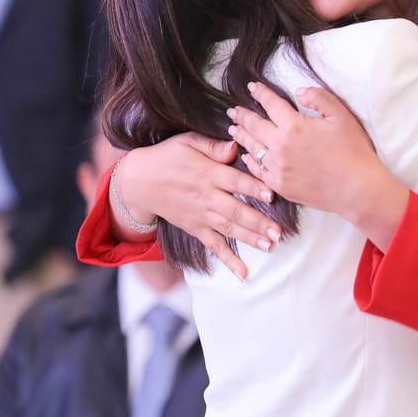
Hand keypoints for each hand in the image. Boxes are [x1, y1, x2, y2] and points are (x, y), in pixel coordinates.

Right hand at [114, 132, 281, 281]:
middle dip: (258, 222)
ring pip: (229, 229)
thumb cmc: (167, 156)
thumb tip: (236, 145)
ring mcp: (201, 215)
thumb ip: (213, 146)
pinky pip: (214, 246)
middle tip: (278, 232)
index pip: (235, 182)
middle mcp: (207, 197)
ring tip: (269, 246)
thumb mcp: (188, 142)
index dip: (254, 188)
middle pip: (236, 211)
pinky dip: (228, 260)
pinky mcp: (195, 228)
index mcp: (208, 173)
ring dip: (250, 239)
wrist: (139, 181)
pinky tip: (243, 273)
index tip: (272, 195)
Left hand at [229, 83, 409, 249]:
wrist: (357, 189)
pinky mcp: (280, 185)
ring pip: (252, 148)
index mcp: (294, 125)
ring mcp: (278, 168)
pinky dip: (249, 160)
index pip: (271, 104)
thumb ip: (319, 98)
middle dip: (242, 115)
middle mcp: (280, 146)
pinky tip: (246, 155)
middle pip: (254, 126)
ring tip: (234, 129)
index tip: (252, 87)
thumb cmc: (353, 151)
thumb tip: (298, 92)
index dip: (260, 93)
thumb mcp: (341, 116)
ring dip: (241, 136)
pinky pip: (258, 170)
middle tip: (232, 110)